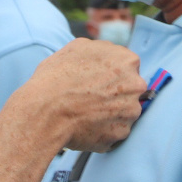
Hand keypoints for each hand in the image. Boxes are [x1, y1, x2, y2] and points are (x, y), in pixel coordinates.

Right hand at [21, 39, 144, 152]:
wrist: (46, 112)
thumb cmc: (56, 78)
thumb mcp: (77, 48)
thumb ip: (101, 50)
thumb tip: (108, 54)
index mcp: (127, 61)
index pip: (128, 67)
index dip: (111, 74)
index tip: (97, 80)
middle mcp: (135, 86)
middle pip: (130, 89)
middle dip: (115, 94)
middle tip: (91, 98)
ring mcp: (130, 111)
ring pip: (124, 112)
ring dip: (110, 113)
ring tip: (85, 113)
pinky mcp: (121, 133)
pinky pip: (115, 131)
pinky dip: (103, 130)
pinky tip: (86, 126)